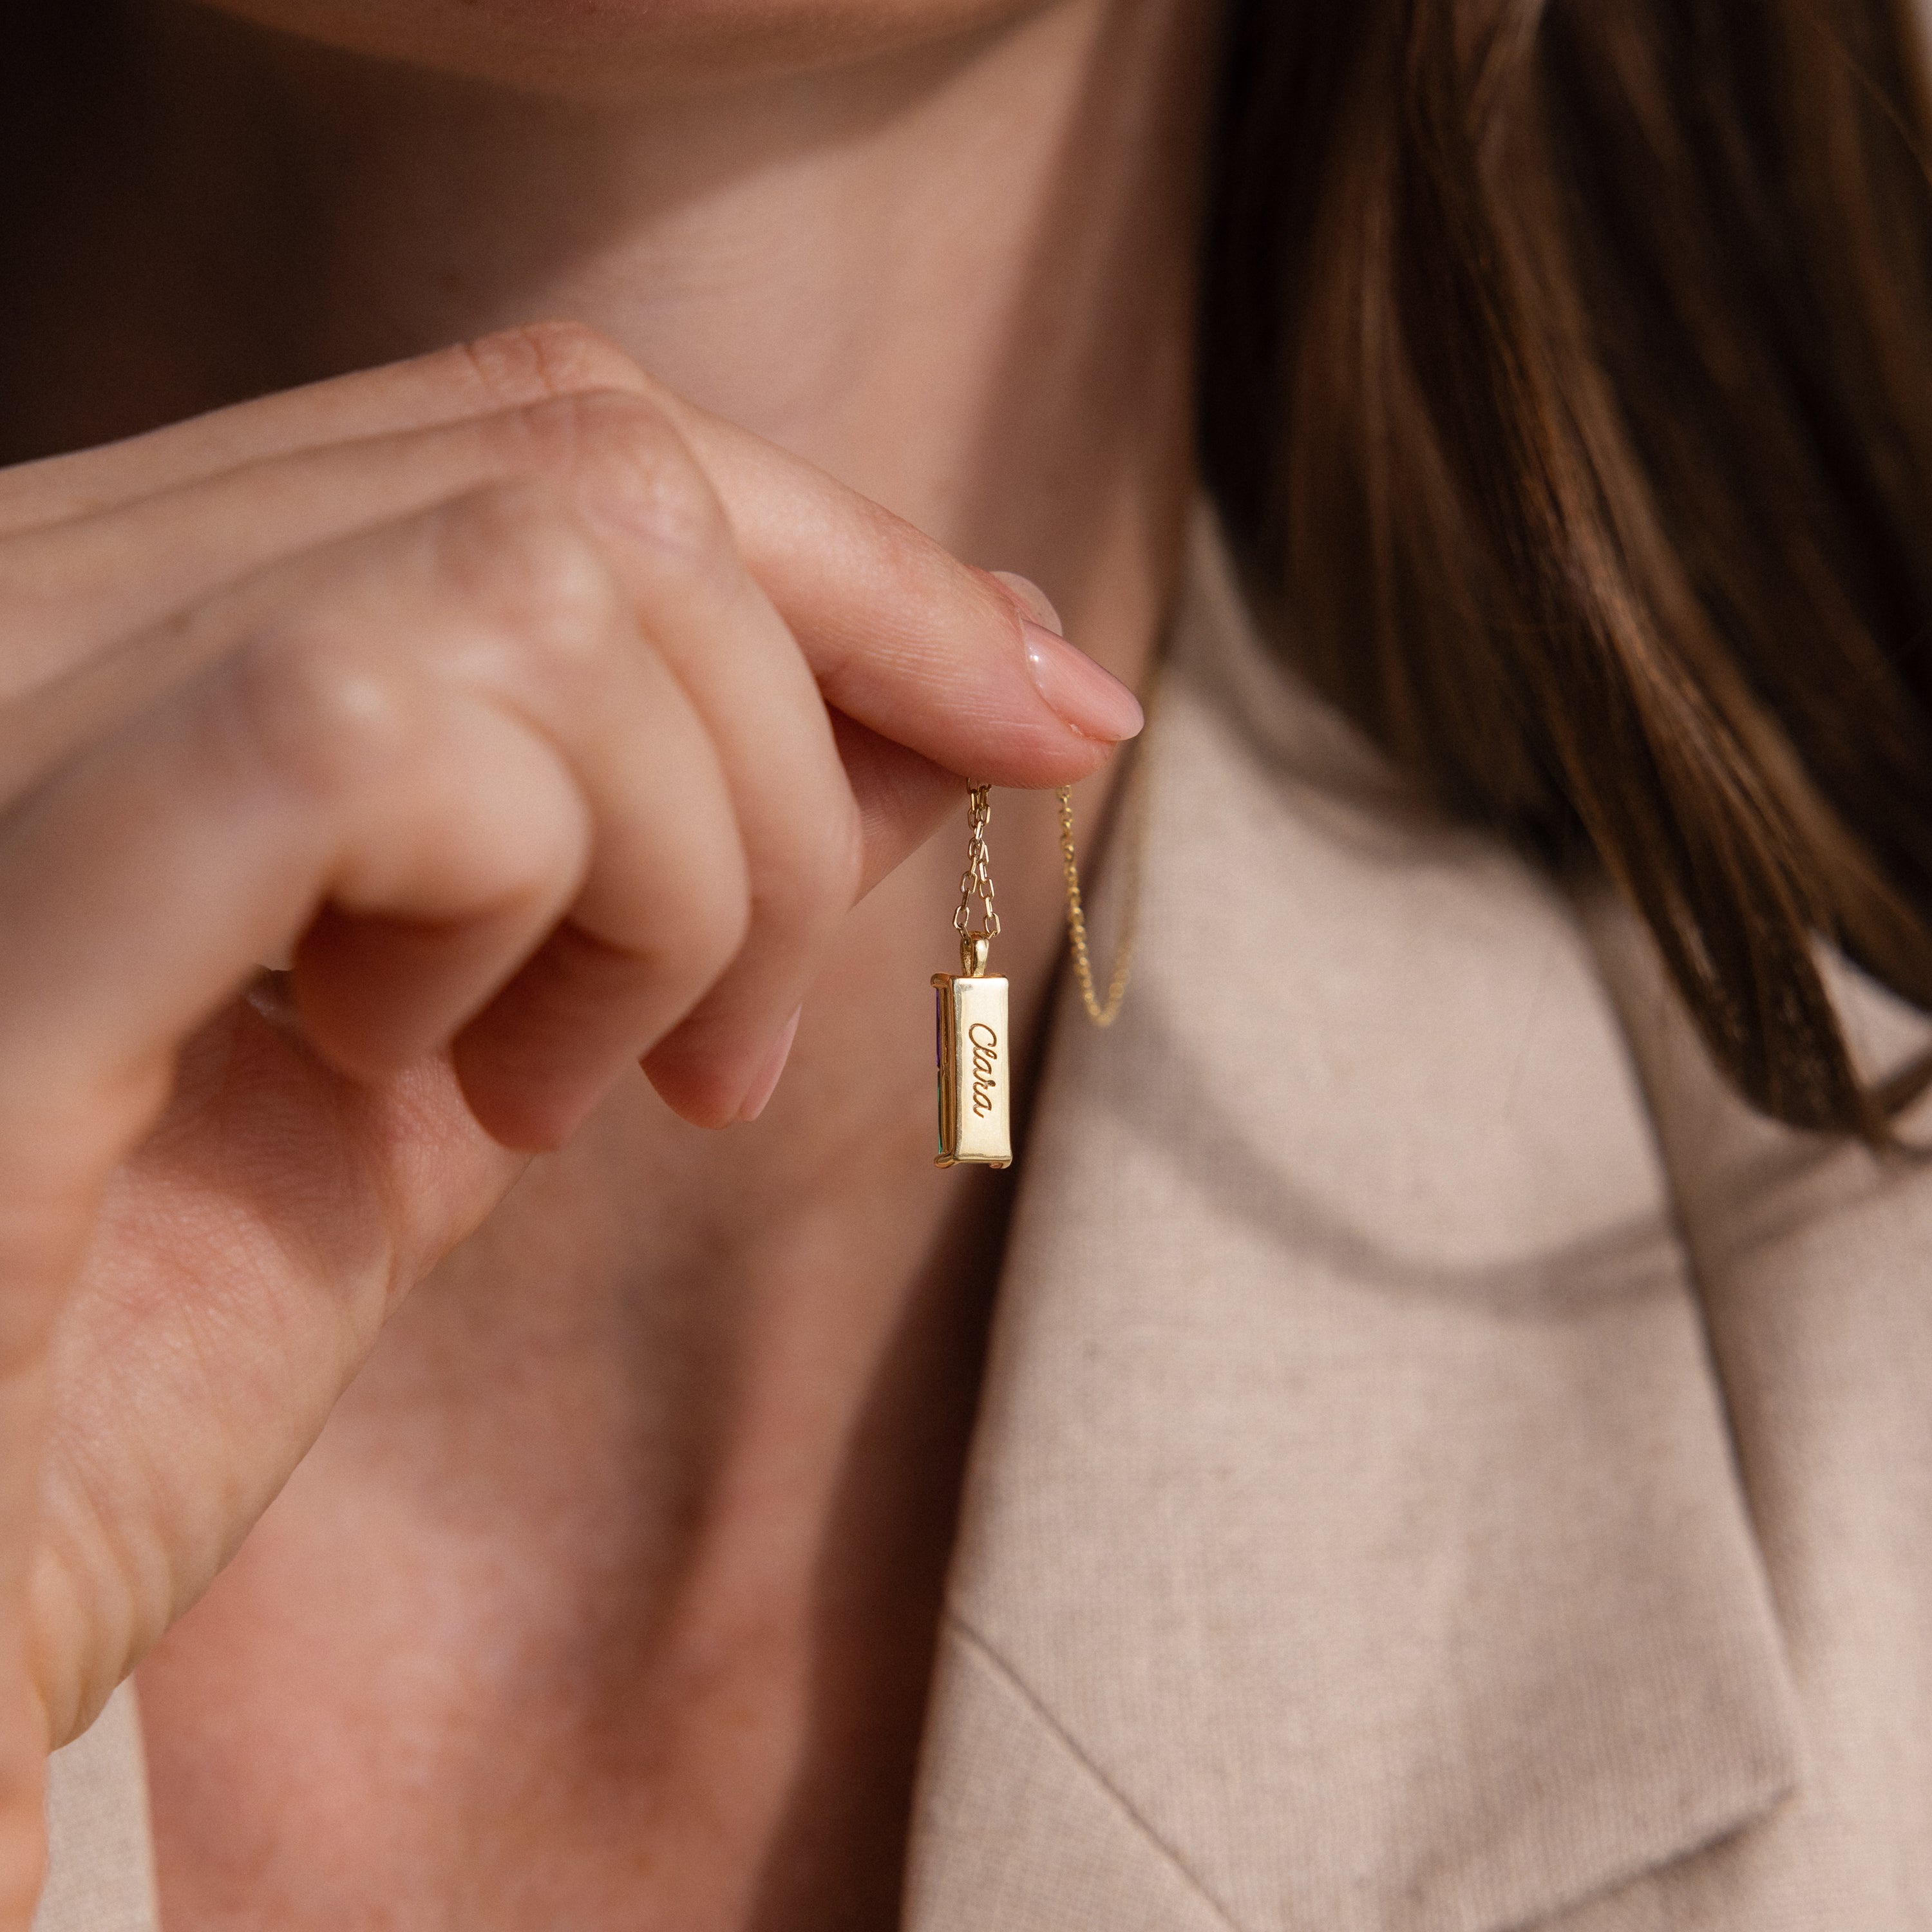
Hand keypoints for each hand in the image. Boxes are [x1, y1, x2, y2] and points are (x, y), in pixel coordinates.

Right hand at [0, 324, 1138, 1916]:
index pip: (548, 427)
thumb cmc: (127, 1365)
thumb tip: (953, 703)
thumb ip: (678, 848)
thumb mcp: (476, 1049)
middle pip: (588, 465)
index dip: (846, 557)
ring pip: (546, 575)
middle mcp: (17, 586)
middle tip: (732, 1055)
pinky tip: (441, 1091)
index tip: (1045, 709)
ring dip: (676, 868)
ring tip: (555, 1096)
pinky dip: (541, 906)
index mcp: (120, 608)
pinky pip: (389, 722)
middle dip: (799, 749)